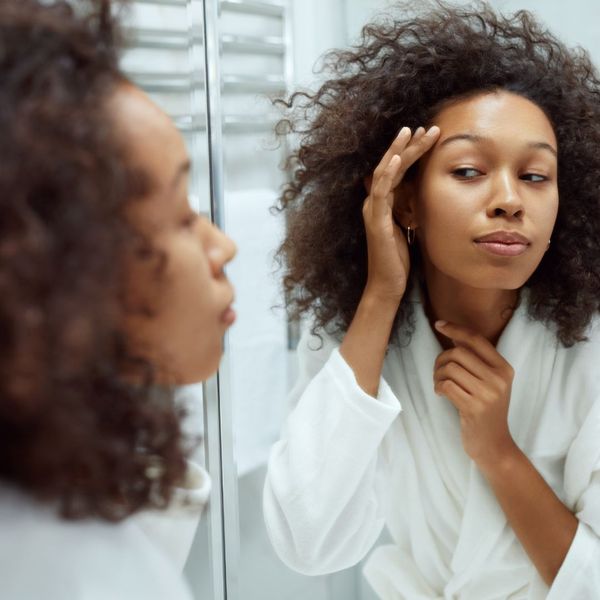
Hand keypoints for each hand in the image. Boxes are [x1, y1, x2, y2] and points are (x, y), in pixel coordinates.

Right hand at [362, 126, 439, 304]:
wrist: (387, 284)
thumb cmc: (398, 260)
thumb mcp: (409, 228)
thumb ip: (411, 210)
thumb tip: (425, 196)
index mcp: (383, 204)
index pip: (396, 171)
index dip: (410, 152)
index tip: (426, 136)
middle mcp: (374, 203)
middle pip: (390, 165)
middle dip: (408, 144)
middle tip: (425, 127)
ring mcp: (373, 210)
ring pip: (385, 172)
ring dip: (400, 150)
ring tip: (414, 131)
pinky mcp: (376, 220)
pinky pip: (381, 191)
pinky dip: (389, 172)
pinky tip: (398, 157)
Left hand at [433, 321, 516, 470]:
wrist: (494, 444)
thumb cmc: (486, 410)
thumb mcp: (489, 382)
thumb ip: (475, 359)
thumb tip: (454, 334)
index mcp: (504, 368)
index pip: (476, 339)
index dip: (455, 329)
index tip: (439, 324)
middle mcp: (499, 379)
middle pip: (458, 353)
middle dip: (441, 360)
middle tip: (439, 373)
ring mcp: (488, 394)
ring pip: (449, 368)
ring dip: (438, 376)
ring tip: (441, 385)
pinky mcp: (475, 408)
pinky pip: (446, 386)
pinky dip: (438, 388)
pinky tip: (442, 395)